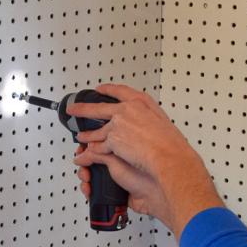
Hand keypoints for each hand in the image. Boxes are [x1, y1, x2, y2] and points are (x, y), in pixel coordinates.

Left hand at [68, 84, 223, 236]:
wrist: (170, 158)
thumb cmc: (172, 146)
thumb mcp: (163, 124)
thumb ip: (150, 121)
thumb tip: (148, 125)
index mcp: (142, 103)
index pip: (121, 91)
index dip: (108, 90)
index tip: (100, 89)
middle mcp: (128, 110)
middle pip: (99, 108)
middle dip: (83, 109)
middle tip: (74, 109)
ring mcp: (118, 124)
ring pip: (96, 130)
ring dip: (86, 134)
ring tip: (80, 136)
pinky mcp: (113, 140)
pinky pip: (100, 146)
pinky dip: (92, 151)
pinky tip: (88, 152)